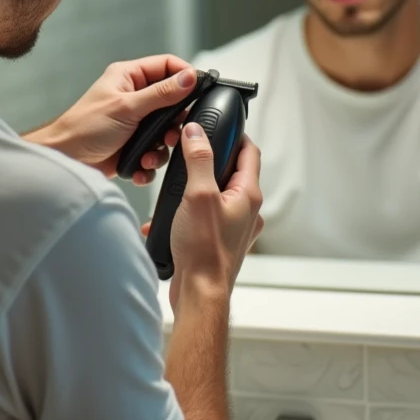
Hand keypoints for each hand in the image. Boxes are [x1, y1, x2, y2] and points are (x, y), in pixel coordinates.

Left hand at [24, 55, 197, 183]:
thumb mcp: (127, 107)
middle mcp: (134, 97)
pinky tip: (141, 165)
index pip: (167, 66)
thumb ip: (161, 93)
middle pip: (172, 101)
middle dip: (175, 121)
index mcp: (130, 77)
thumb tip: (189, 78)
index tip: (199, 90)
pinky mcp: (134, 144)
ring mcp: (135, 121)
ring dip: (162, 146)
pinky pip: (155, 151)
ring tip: (151, 153)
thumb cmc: (85, 128)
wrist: (67, 160)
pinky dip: (151, 162)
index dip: (186, 75)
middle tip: (172, 132)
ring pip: (166, 130)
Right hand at [140, 128, 263, 310]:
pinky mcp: (220, 241)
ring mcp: (235, 227)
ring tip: (176, 189)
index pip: (250, 152)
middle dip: (210, 160)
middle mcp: (246, 211)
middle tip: (190, 152)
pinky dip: (189, 213)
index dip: (237, 135)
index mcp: (248, 195)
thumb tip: (197, 133)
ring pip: (218, 195)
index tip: (221, 125)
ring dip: (196, 188)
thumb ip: (199, 160)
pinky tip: (169, 219)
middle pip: (233, 172)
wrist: (200, 294)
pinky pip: (207, 217)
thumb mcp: (198, 195)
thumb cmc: (204, 251)